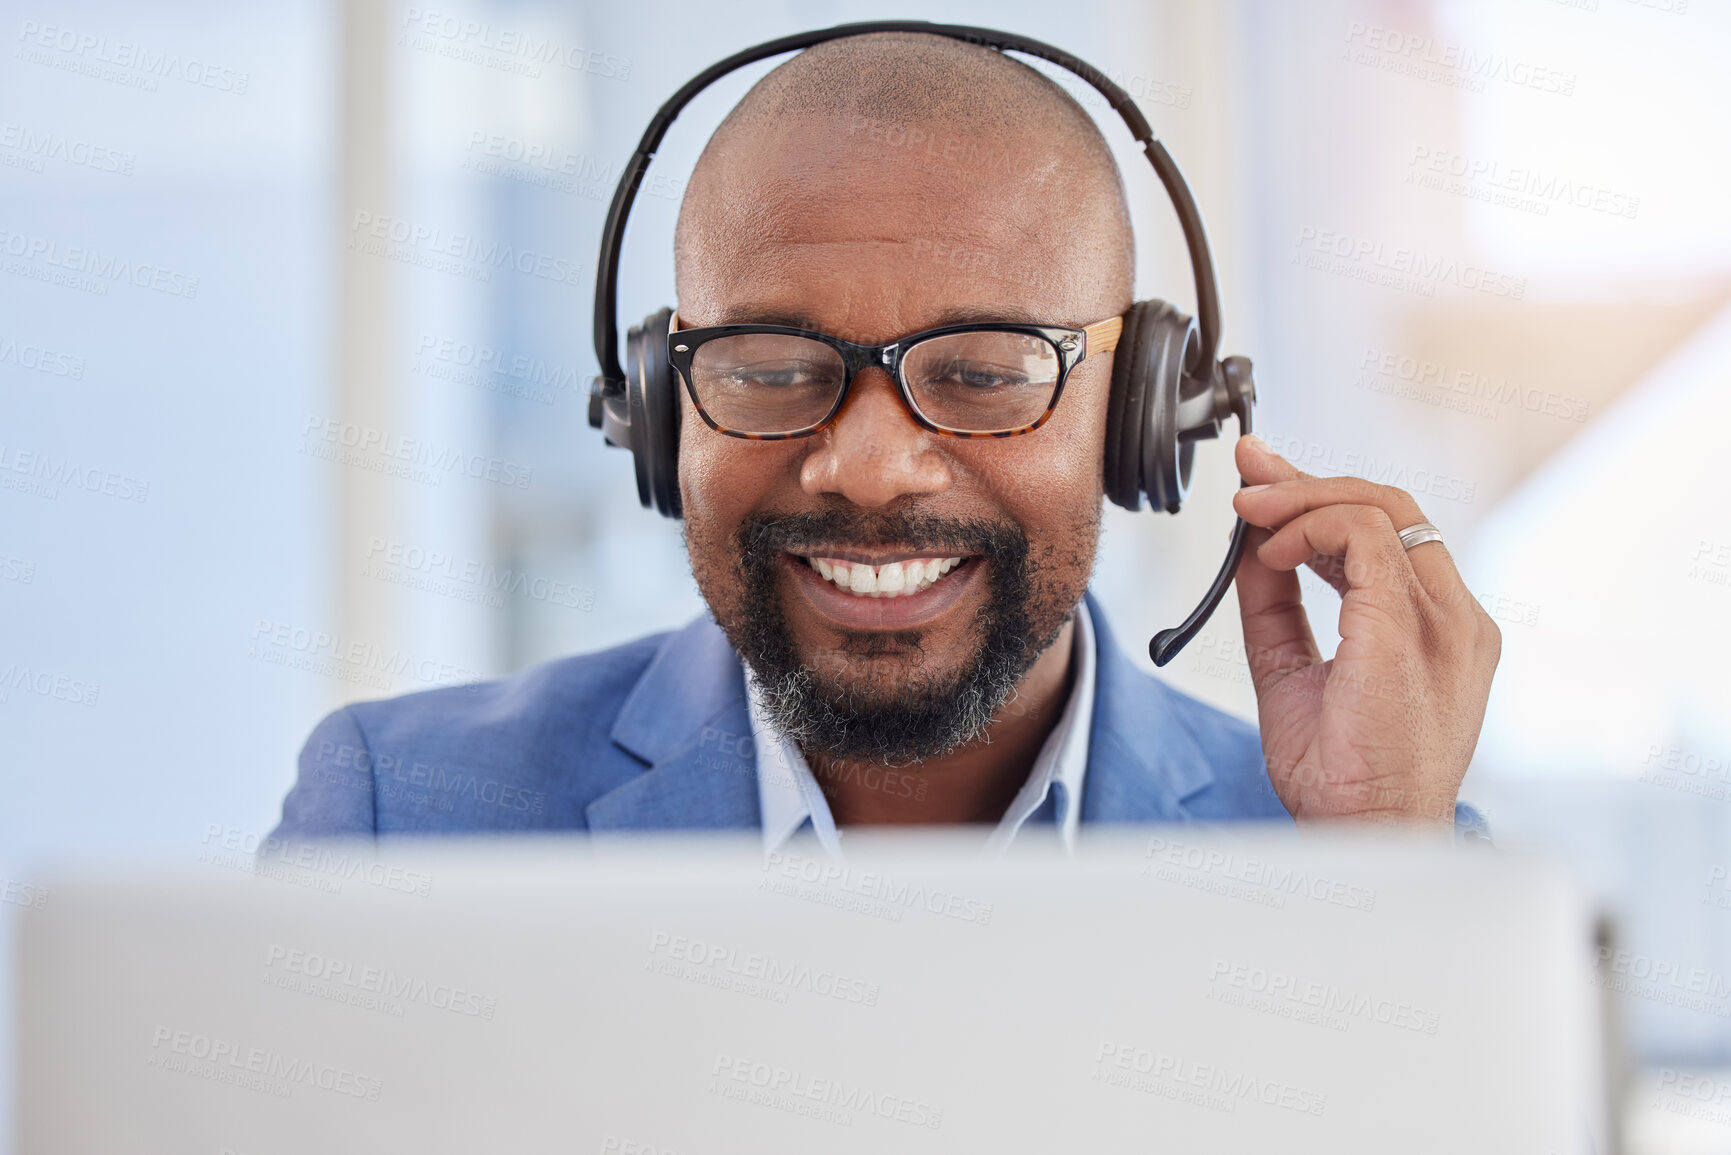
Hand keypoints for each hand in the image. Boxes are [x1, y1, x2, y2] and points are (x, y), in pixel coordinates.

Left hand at [1228, 435, 1500, 827]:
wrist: (1363, 837)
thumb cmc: (1342, 778)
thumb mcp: (1292, 671)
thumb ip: (1276, 609)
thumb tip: (1248, 551)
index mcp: (1439, 629)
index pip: (1391, 534)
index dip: (1324, 498)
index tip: (1265, 483)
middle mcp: (1453, 618)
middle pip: (1390, 507)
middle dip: (1309, 481)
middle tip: (1248, 477)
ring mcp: (1442, 621)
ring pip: (1380, 508)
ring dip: (1301, 497)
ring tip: (1248, 512)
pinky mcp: (1408, 629)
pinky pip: (1364, 538)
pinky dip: (1309, 528)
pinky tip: (1273, 551)